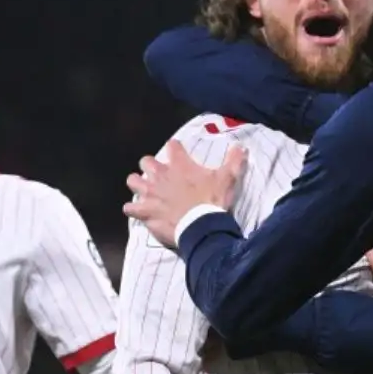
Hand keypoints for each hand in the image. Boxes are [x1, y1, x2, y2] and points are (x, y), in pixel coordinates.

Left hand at [123, 141, 246, 247]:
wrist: (201, 226)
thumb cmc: (213, 200)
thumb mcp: (228, 178)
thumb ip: (234, 161)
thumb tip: (242, 147)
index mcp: (180, 165)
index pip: (173, 146)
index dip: (176, 148)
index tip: (178, 152)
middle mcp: (160, 175)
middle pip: (146, 162)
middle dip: (150, 166)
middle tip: (159, 175)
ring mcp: (150, 194)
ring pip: (133, 181)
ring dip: (137, 185)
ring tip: (144, 191)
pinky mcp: (145, 211)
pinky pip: (130, 208)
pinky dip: (134, 210)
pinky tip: (139, 212)